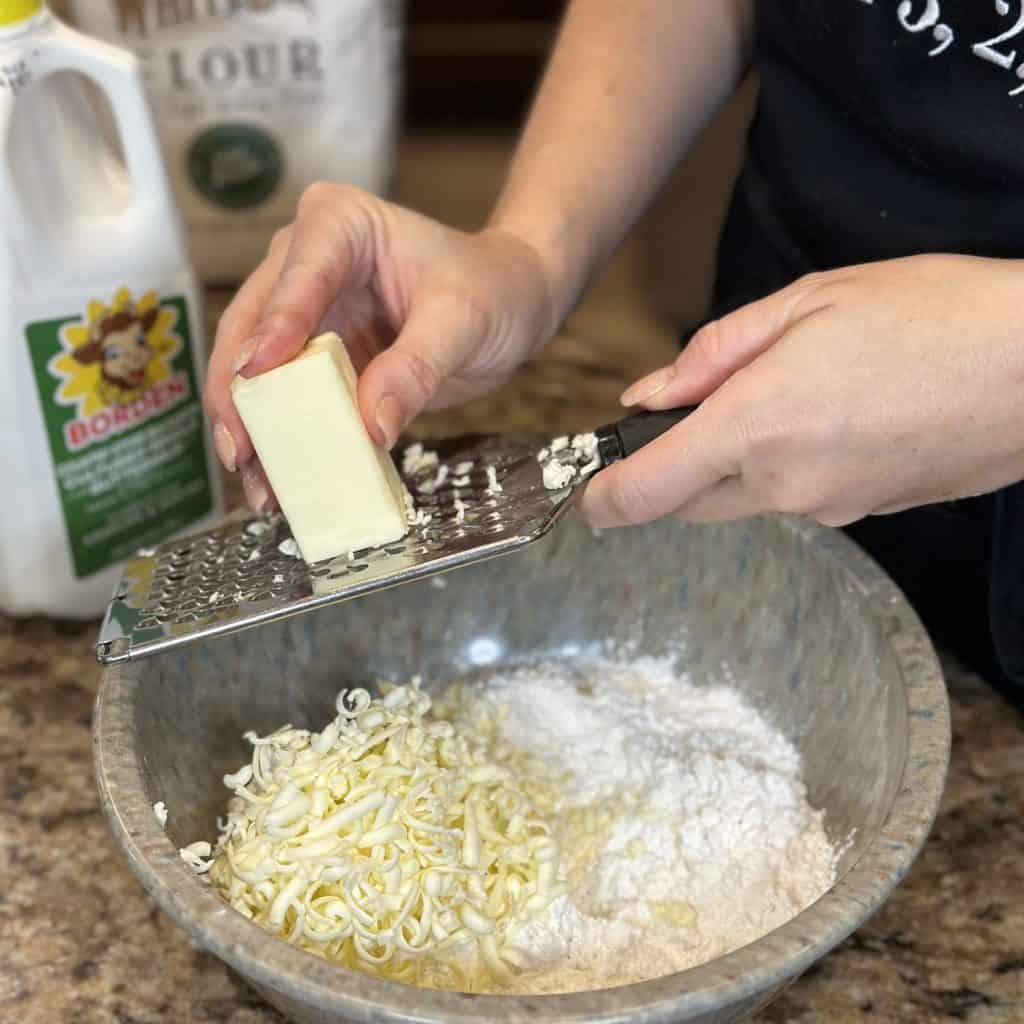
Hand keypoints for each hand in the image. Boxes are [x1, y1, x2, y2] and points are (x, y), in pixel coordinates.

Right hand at [204, 183, 558, 511]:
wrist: (512, 303)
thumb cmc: (493, 289)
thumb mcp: (463, 322)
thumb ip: (415, 368)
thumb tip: (369, 425)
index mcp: (339, 225)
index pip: (296, 277)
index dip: (272, 328)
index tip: (255, 375)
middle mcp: (305, 261)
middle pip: (251, 328)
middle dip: (240, 394)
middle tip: (240, 451)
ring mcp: (304, 312)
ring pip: (253, 371)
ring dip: (252, 430)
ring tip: (259, 486)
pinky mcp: (313, 358)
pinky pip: (286, 401)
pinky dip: (281, 443)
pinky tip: (278, 484)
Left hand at [582, 255, 1023, 527]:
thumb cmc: (931, 313)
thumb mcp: (808, 301)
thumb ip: (713, 353)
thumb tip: (649, 395)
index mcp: (757, 426)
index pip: (645, 491)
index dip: (601, 498)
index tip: (586, 493)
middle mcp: (784, 483)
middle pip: (686, 501)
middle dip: (670, 467)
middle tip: (693, 411)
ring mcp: (828, 507)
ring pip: (741, 500)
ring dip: (733, 462)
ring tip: (789, 394)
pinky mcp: (863, 513)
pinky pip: (795, 498)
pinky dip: (784, 467)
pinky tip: (830, 416)